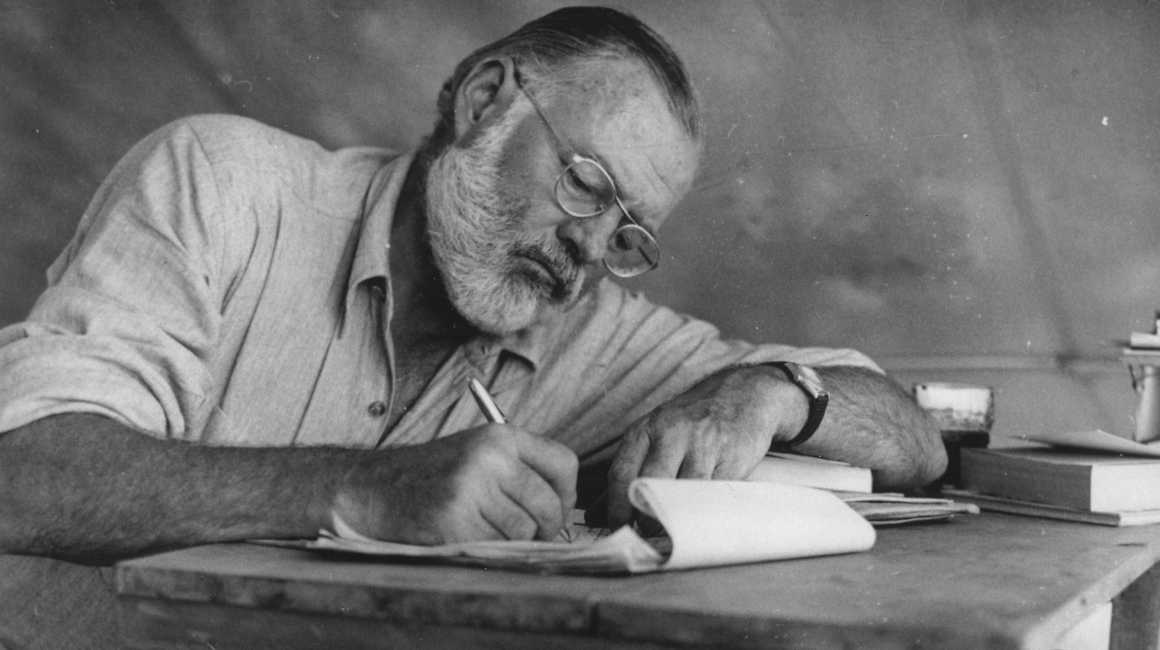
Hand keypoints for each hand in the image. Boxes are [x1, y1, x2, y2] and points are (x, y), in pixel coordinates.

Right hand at [331, 425, 577, 543]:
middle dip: (545, 529)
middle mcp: (489, 457)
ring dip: (512, 542)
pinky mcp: (454, 522)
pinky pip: (495, 548)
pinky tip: (466, 538)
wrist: (373, 487)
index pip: (564, 463)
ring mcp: (471, 489)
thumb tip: (565, 508)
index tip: (555, 508)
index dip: (566, 494)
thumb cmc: (432, 476)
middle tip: (529, 535)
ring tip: (487, 531)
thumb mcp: (477, 454)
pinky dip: (487, 551)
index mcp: (500, 436)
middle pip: (550, 505)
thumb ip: (520, 469)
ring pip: (524, 532)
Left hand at [605, 366, 805, 527]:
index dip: (616, 509)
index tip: (617, 531)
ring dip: (675, 519)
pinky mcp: (733, 456)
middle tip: (645, 538)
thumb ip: (627, 473)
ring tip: (670, 535)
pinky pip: (714, 493)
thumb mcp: (655, 435)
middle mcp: (672, 432)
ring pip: (683, 492)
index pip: (621, 474)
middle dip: (644, 518)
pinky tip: (698, 521)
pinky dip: (704, 512)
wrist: (744, 393)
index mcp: (646, 429)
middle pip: (649, 484)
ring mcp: (704, 443)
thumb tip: (595, 514)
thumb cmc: (692, 420)